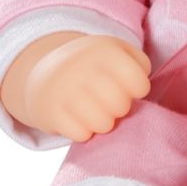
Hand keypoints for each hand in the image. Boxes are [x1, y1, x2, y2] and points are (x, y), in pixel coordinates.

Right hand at [0, 32, 151, 141]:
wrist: (45, 74)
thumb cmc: (94, 65)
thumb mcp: (117, 51)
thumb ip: (140, 63)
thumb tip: (141, 86)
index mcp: (104, 50)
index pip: (139, 83)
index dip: (138, 89)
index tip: (128, 85)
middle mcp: (82, 68)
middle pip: (121, 106)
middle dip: (120, 107)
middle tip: (109, 100)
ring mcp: (64, 91)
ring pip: (104, 125)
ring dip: (103, 122)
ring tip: (96, 111)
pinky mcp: (51, 113)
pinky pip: (82, 135)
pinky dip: (83, 131)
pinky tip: (78, 118)